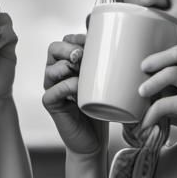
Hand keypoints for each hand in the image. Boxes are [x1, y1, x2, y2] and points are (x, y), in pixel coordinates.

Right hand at [42, 34, 107, 155]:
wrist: (95, 140)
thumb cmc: (102, 108)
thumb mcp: (107, 81)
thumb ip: (108, 63)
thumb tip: (125, 44)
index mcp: (68, 64)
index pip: (65, 41)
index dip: (76, 37)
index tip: (92, 40)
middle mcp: (56, 74)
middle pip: (53, 49)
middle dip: (68, 48)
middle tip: (83, 55)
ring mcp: (52, 89)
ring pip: (51, 68)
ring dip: (67, 65)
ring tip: (81, 69)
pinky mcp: (51, 105)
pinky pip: (52, 91)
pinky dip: (66, 86)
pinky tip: (78, 86)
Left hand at [138, 45, 176, 158]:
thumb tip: (158, 93)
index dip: (163, 55)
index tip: (150, 64)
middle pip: (176, 54)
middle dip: (154, 60)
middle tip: (142, 71)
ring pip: (169, 74)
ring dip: (151, 84)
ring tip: (141, 94)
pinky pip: (166, 103)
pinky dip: (153, 112)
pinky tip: (148, 122)